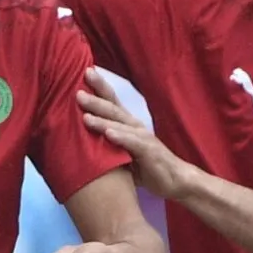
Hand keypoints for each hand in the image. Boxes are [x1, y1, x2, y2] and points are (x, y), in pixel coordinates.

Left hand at [78, 69, 193, 199]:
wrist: (175, 180)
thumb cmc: (146, 166)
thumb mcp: (121, 154)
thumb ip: (105, 145)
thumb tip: (79, 143)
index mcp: (127, 124)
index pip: (111, 102)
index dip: (99, 88)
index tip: (86, 73)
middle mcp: (134, 126)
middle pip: (113, 108)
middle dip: (95, 98)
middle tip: (77, 91)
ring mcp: (142, 137)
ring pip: (119, 124)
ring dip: (102, 119)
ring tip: (85, 116)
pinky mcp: (149, 151)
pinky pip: (132, 142)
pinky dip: (120, 137)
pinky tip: (108, 133)